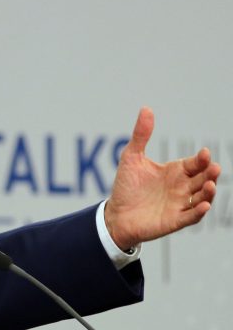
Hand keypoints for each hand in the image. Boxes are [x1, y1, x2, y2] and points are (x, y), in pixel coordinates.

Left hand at [104, 107, 220, 250]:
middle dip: (210, 174)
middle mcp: (181, 188)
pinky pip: (191, 217)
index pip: (194, 163)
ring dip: (208, 192)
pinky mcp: (174, 221)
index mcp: (175, 171)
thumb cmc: (126, 186)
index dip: (201, 159)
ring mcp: (180, 205)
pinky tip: (203, 206)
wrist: (115, 214)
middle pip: (202, 179)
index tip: (204, 153)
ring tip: (210, 185)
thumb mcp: (131, 157)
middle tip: (214, 167)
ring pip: (202, 198)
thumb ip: (141, 135)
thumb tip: (146, 108)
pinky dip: (198, 212)